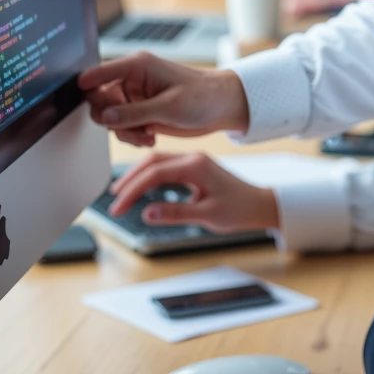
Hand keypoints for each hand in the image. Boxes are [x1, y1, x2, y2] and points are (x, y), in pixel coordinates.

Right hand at [78, 51, 248, 145]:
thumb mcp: (168, 106)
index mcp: (138, 66)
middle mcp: (132, 80)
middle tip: (131, 129)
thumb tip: (104, 116)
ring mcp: (135, 97)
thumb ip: (133, 112)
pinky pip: (121, 127)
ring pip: (108, 117)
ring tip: (146, 137)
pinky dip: (131, 136)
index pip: (99, 72)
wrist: (222, 108)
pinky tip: (149, 138)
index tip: (81, 96)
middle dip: (110, 118)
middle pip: (98, 99)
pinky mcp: (140, 112)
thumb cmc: (203, 97)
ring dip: (123, 131)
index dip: (87, 84)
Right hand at [108, 150, 279, 233]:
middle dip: (129, 179)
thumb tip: (146, 213)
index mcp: (196, 166)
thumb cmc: (239, 210)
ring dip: (137, 175)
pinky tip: (141, 186)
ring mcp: (194, 160)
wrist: (259, 205)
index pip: (154, 173)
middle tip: (113, 199)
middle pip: (151, 161)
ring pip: (157, 161)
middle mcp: (193, 158)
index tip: (118, 207)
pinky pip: (165, 166)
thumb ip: (175, 213)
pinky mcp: (195, 167)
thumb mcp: (207, 215)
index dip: (132, 189)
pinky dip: (149, 175)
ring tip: (120, 192)